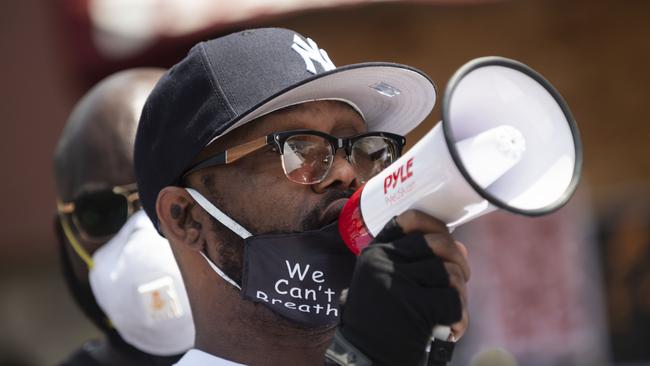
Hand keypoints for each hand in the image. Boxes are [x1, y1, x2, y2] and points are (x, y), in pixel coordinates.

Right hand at [337, 210, 469, 365]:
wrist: (364, 357)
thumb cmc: (381, 320)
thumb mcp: (385, 283)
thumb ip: (416, 263)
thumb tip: (459, 248)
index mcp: (374, 252)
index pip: (408, 220)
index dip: (433, 225)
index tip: (446, 236)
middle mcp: (382, 261)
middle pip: (437, 243)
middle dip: (458, 260)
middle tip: (461, 279)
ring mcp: (396, 281)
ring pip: (449, 272)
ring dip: (460, 294)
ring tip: (452, 310)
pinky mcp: (413, 306)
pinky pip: (453, 301)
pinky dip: (460, 317)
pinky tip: (452, 327)